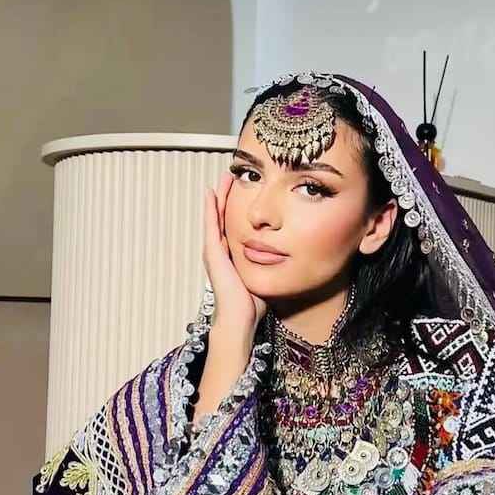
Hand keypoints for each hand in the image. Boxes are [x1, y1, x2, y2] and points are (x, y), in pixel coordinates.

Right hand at [202, 170, 266, 341]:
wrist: (240, 318)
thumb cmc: (252, 306)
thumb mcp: (263, 277)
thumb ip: (270, 266)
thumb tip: (285, 260)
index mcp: (231, 257)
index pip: (234, 226)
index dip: (238, 209)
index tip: (246, 193)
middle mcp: (220, 252)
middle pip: (223, 217)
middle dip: (227, 197)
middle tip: (232, 176)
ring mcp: (214, 252)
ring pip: (215, 217)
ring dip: (218, 197)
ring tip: (224, 178)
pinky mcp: (212, 253)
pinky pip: (211, 225)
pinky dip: (210, 208)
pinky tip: (211, 192)